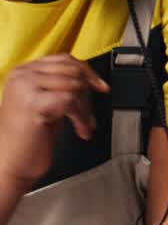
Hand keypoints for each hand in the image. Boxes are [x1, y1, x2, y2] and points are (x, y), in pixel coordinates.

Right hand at [0, 54, 108, 187]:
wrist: (10, 164)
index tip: (100, 86)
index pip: (63, 59)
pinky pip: (71, 100)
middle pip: (72, 70)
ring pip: (74, 85)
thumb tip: (90, 80)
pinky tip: (80, 131)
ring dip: (86, 110)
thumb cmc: (28, 140)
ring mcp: (26, 86)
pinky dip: (81, 117)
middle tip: (91, 116)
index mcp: (23, 72)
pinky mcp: (33, 102)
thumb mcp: (48, 105)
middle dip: (88, 94)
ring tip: (84, 127)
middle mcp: (22, 75)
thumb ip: (62, 88)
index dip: (87, 72)